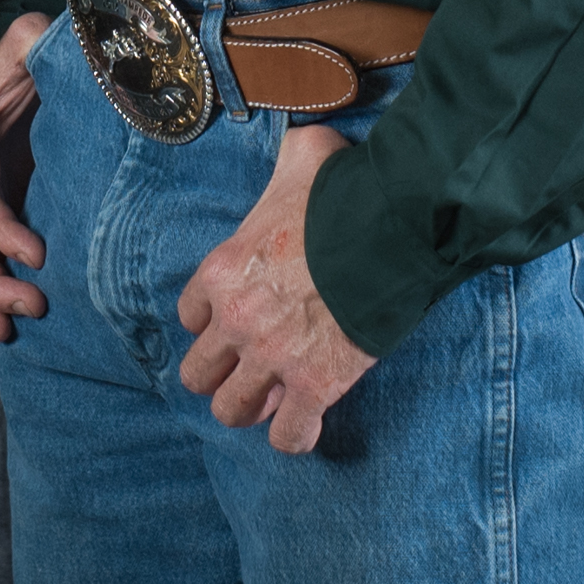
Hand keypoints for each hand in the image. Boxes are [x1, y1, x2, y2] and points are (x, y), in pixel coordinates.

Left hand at [174, 125, 378, 452]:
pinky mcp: (314, 385)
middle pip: (198, 375)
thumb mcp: (302, 156)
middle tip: (250, 368)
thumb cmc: (345, 189)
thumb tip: (303, 147)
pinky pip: (289, 436)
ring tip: (275, 399)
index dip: (214, 321)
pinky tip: (309, 421)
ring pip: (232, 411)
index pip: (190, 315)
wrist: (393, 224)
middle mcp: (235, 319)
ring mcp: (272, 356)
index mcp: (222, 269)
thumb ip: (288, 159)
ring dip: (252, 408)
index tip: (237, 321)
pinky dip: (297, 436)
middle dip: (221, 375)